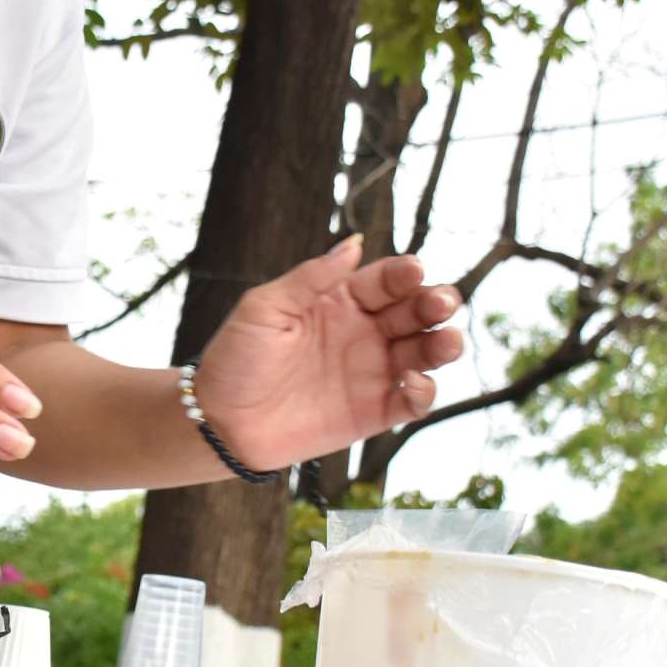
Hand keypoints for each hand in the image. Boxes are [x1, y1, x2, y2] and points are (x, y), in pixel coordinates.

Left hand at [194, 235, 463, 470]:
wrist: (219, 422)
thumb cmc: (235, 359)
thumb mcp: (264, 308)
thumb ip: (311, 278)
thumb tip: (354, 244)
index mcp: (340, 301)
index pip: (385, 280)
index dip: (403, 274)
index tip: (413, 271)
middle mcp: (363, 333)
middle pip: (414, 312)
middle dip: (435, 303)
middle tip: (440, 302)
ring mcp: (371, 372)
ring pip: (423, 352)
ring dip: (443, 344)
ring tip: (447, 341)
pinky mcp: (372, 412)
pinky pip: (411, 400)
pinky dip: (424, 391)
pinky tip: (416, 382)